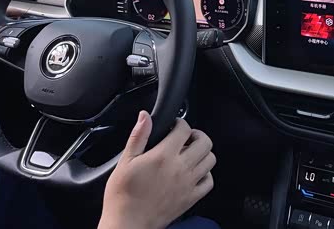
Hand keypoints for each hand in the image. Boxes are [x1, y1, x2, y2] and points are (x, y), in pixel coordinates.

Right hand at [99, 112, 215, 228]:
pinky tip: (194, 173)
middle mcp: (180, 168)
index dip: (181, 123)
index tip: (175, 125)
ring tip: (191, 153)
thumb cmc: (122, 195)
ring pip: (210, 160)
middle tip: (187, 137)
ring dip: (203, 153)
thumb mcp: (125, 162)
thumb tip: (145, 116)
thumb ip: (138, 136)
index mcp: (164, 156)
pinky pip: (209, 182)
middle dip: (197, 134)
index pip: (184, 129)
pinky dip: (206, 174)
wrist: (127, 224)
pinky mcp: (191, 198)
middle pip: (204, 142)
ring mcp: (188, 183)